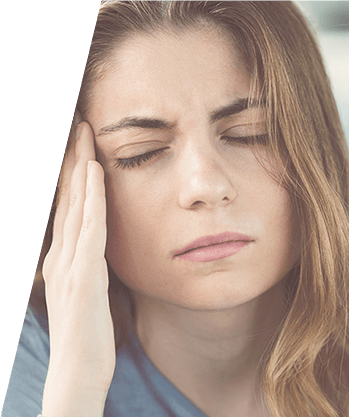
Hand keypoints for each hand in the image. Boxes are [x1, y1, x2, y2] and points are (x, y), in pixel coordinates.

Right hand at [41, 110, 114, 410]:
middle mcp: (63, 253)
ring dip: (79, 165)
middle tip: (79, 123)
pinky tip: (95, 171)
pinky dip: (91, 197)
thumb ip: (92, 268)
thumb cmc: (89, 335)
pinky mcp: (83, 274)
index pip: (70, 205)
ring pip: (74, 203)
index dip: (75, 173)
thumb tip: (99, 250)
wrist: (78, 371)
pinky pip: (88, 227)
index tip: (83, 144)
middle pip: (68, 196)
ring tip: (84, 132)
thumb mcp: (90, 293)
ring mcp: (70, 262)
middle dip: (73, 158)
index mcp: (66, 257)